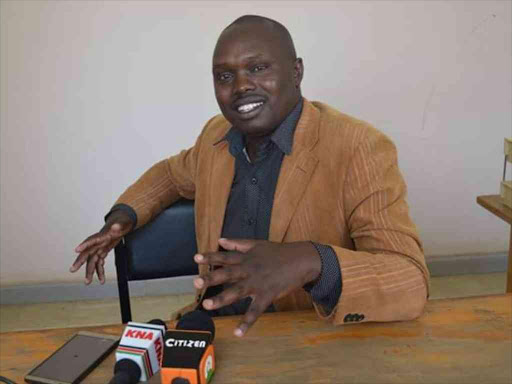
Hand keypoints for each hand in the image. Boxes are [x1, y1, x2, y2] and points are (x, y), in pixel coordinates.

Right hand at [70, 211, 133, 284]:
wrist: (122, 223)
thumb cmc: (122, 222)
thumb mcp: (123, 223)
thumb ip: (119, 225)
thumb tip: (116, 226)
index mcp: (102, 235)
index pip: (91, 240)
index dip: (84, 245)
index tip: (76, 250)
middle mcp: (98, 243)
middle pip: (87, 252)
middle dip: (79, 261)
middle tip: (72, 269)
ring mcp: (99, 248)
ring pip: (92, 261)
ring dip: (89, 272)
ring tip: (87, 282)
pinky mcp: (102, 252)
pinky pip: (99, 263)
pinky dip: (100, 272)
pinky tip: (101, 280)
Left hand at [194, 238, 320, 336]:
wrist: (301, 260)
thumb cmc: (278, 252)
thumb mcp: (257, 244)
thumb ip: (237, 243)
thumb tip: (220, 240)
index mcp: (245, 258)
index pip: (224, 257)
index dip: (210, 257)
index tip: (196, 258)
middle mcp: (249, 270)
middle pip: (227, 274)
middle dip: (211, 278)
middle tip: (196, 282)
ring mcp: (257, 284)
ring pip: (237, 292)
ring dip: (222, 299)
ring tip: (208, 305)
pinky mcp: (267, 295)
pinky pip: (255, 311)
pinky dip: (247, 322)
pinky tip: (238, 333)